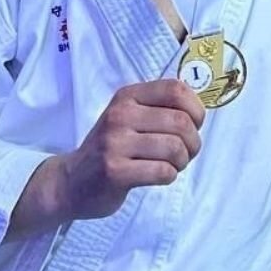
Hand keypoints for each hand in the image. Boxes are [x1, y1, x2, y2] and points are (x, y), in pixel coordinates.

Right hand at [57, 80, 204, 220]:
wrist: (71, 181)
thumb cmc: (111, 147)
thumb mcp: (129, 117)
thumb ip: (160, 108)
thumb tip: (200, 112)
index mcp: (128, 96)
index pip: (176, 89)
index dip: (196, 109)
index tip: (195, 125)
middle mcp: (121, 115)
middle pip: (181, 122)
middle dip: (193, 142)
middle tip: (186, 153)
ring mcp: (115, 143)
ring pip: (174, 148)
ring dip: (182, 161)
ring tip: (172, 165)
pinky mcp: (115, 171)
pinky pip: (162, 171)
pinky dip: (170, 176)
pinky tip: (160, 176)